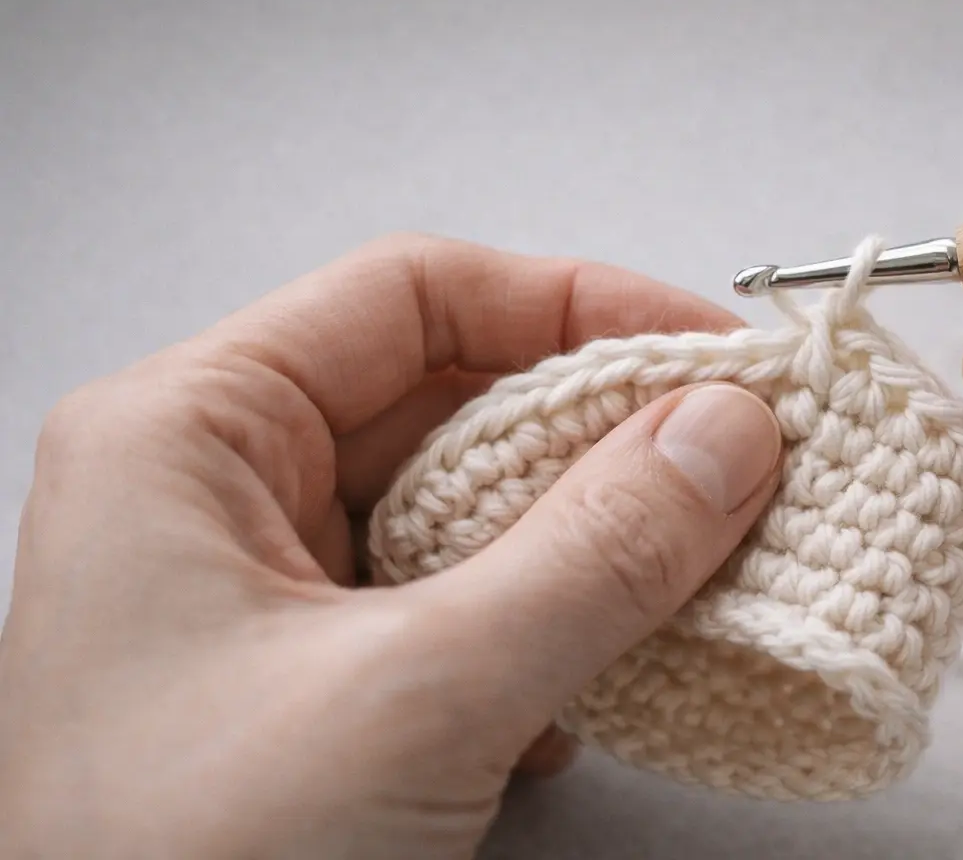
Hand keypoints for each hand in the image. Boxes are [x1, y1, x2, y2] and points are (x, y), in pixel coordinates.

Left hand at [0, 235, 782, 857]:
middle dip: (603, 432)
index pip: (414, 296)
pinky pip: (463, 602)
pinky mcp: (320, 683)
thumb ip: (591, 555)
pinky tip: (602, 678)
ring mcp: (268, 594)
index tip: (716, 353)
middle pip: (451, 396)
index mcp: (190, 436)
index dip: (579, 304)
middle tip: (739, 456)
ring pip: (468, 507)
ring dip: (590, 538)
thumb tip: (727, 433)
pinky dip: (552, 626)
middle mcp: (222, 494)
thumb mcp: (415, 699)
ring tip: (699, 560)